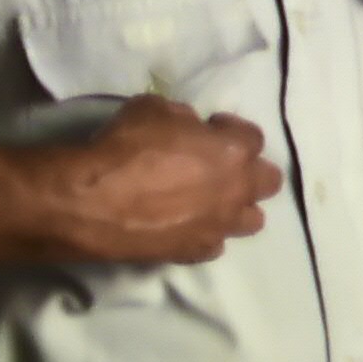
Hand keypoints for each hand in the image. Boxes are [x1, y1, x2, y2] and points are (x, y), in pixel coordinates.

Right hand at [40, 95, 280, 262]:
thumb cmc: (125, 147)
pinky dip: (207, 234)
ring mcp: (218, 226)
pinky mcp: (195, 252)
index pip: (254, 137)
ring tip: (211, 200)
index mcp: (234, 152)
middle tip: (220, 165)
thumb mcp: (153, 109)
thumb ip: (182, 117)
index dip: (231, 129)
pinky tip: (187, 226)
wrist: (94, 203)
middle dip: (250, 170)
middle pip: (269, 181)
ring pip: (252, 220)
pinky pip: (215, 245)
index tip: (211, 127)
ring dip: (237, 207)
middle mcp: (236, 191)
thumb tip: (188, 125)